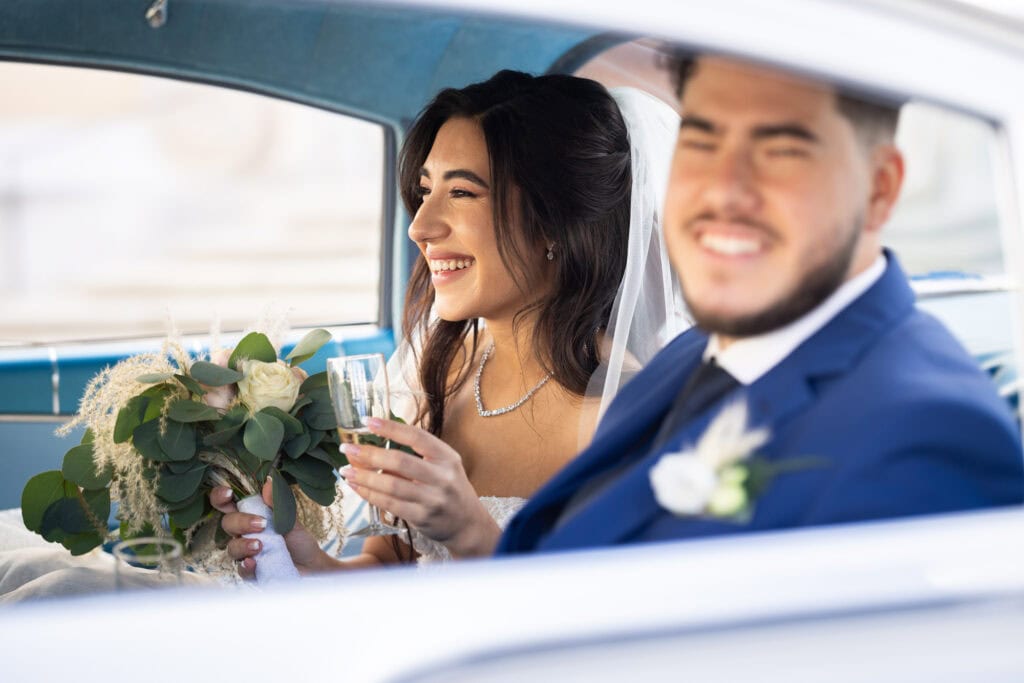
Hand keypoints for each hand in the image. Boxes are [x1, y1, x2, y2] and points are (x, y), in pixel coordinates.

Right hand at [210, 482, 333, 578]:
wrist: (311, 565)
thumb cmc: (298, 539)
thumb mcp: (291, 519)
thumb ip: (278, 503)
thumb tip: (268, 482)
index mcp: (250, 514)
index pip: (227, 503)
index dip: (220, 496)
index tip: (228, 493)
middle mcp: (243, 533)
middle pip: (228, 523)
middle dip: (241, 522)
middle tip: (262, 524)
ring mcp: (246, 553)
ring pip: (231, 547)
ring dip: (243, 545)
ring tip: (260, 546)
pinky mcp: (252, 571)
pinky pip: (241, 570)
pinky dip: (246, 567)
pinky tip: (253, 563)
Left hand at [342, 417, 500, 557]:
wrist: (467, 524)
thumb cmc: (449, 489)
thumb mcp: (442, 466)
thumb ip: (416, 455)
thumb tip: (374, 445)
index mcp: (446, 457)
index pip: (416, 436)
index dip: (391, 428)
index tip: (368, 421)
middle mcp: (442, 476)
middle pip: (400, 461)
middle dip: (369, 454)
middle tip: (347, 448)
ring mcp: (432, 499)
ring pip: (391, 485)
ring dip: (364, 476)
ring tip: (346, 470)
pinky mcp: (422, 518)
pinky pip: (389, 504)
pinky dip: (369, 494)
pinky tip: (357, 487)